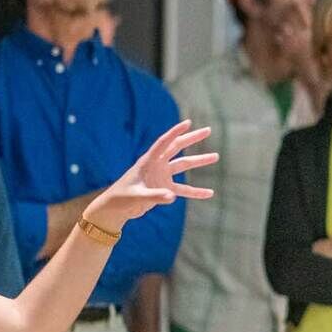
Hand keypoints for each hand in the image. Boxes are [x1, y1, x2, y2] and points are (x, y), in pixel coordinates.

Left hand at [85, 121, 218, 227]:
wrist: (115, 209)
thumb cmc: (121, 199)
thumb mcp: (137, 196)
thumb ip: (154, 196)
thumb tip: (172, 196)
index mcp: (147, 161)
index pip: (163, 143)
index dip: (175, 132)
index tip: (188, 122)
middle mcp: (156, 165)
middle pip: (177, 148)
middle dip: (192, 139)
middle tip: (208, 130)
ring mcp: (161, 176)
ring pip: (183, 165)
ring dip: (199, 161)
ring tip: (215, 156)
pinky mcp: (163, 188)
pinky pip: (183, 190)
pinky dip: (195, 191)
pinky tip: (209, 193)